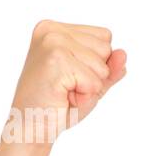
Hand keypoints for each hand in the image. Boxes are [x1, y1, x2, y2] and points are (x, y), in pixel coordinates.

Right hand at [7, 20, 126, 139]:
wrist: (32, 127)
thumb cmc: (59, 105)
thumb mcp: (92, 82)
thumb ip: (110, 67)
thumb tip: (123, 53)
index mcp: (56, 29)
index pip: (105, 36)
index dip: (97, 63)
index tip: (71, 76)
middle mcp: (51, 30)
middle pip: (106, 47)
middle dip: (95, 74)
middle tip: (68, 87)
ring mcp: (52, 42)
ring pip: (102, 65)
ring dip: (90, 86)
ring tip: (65, 91)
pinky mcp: (55, 60)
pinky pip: (95, 81)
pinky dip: (85, 95)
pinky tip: (63, 97)